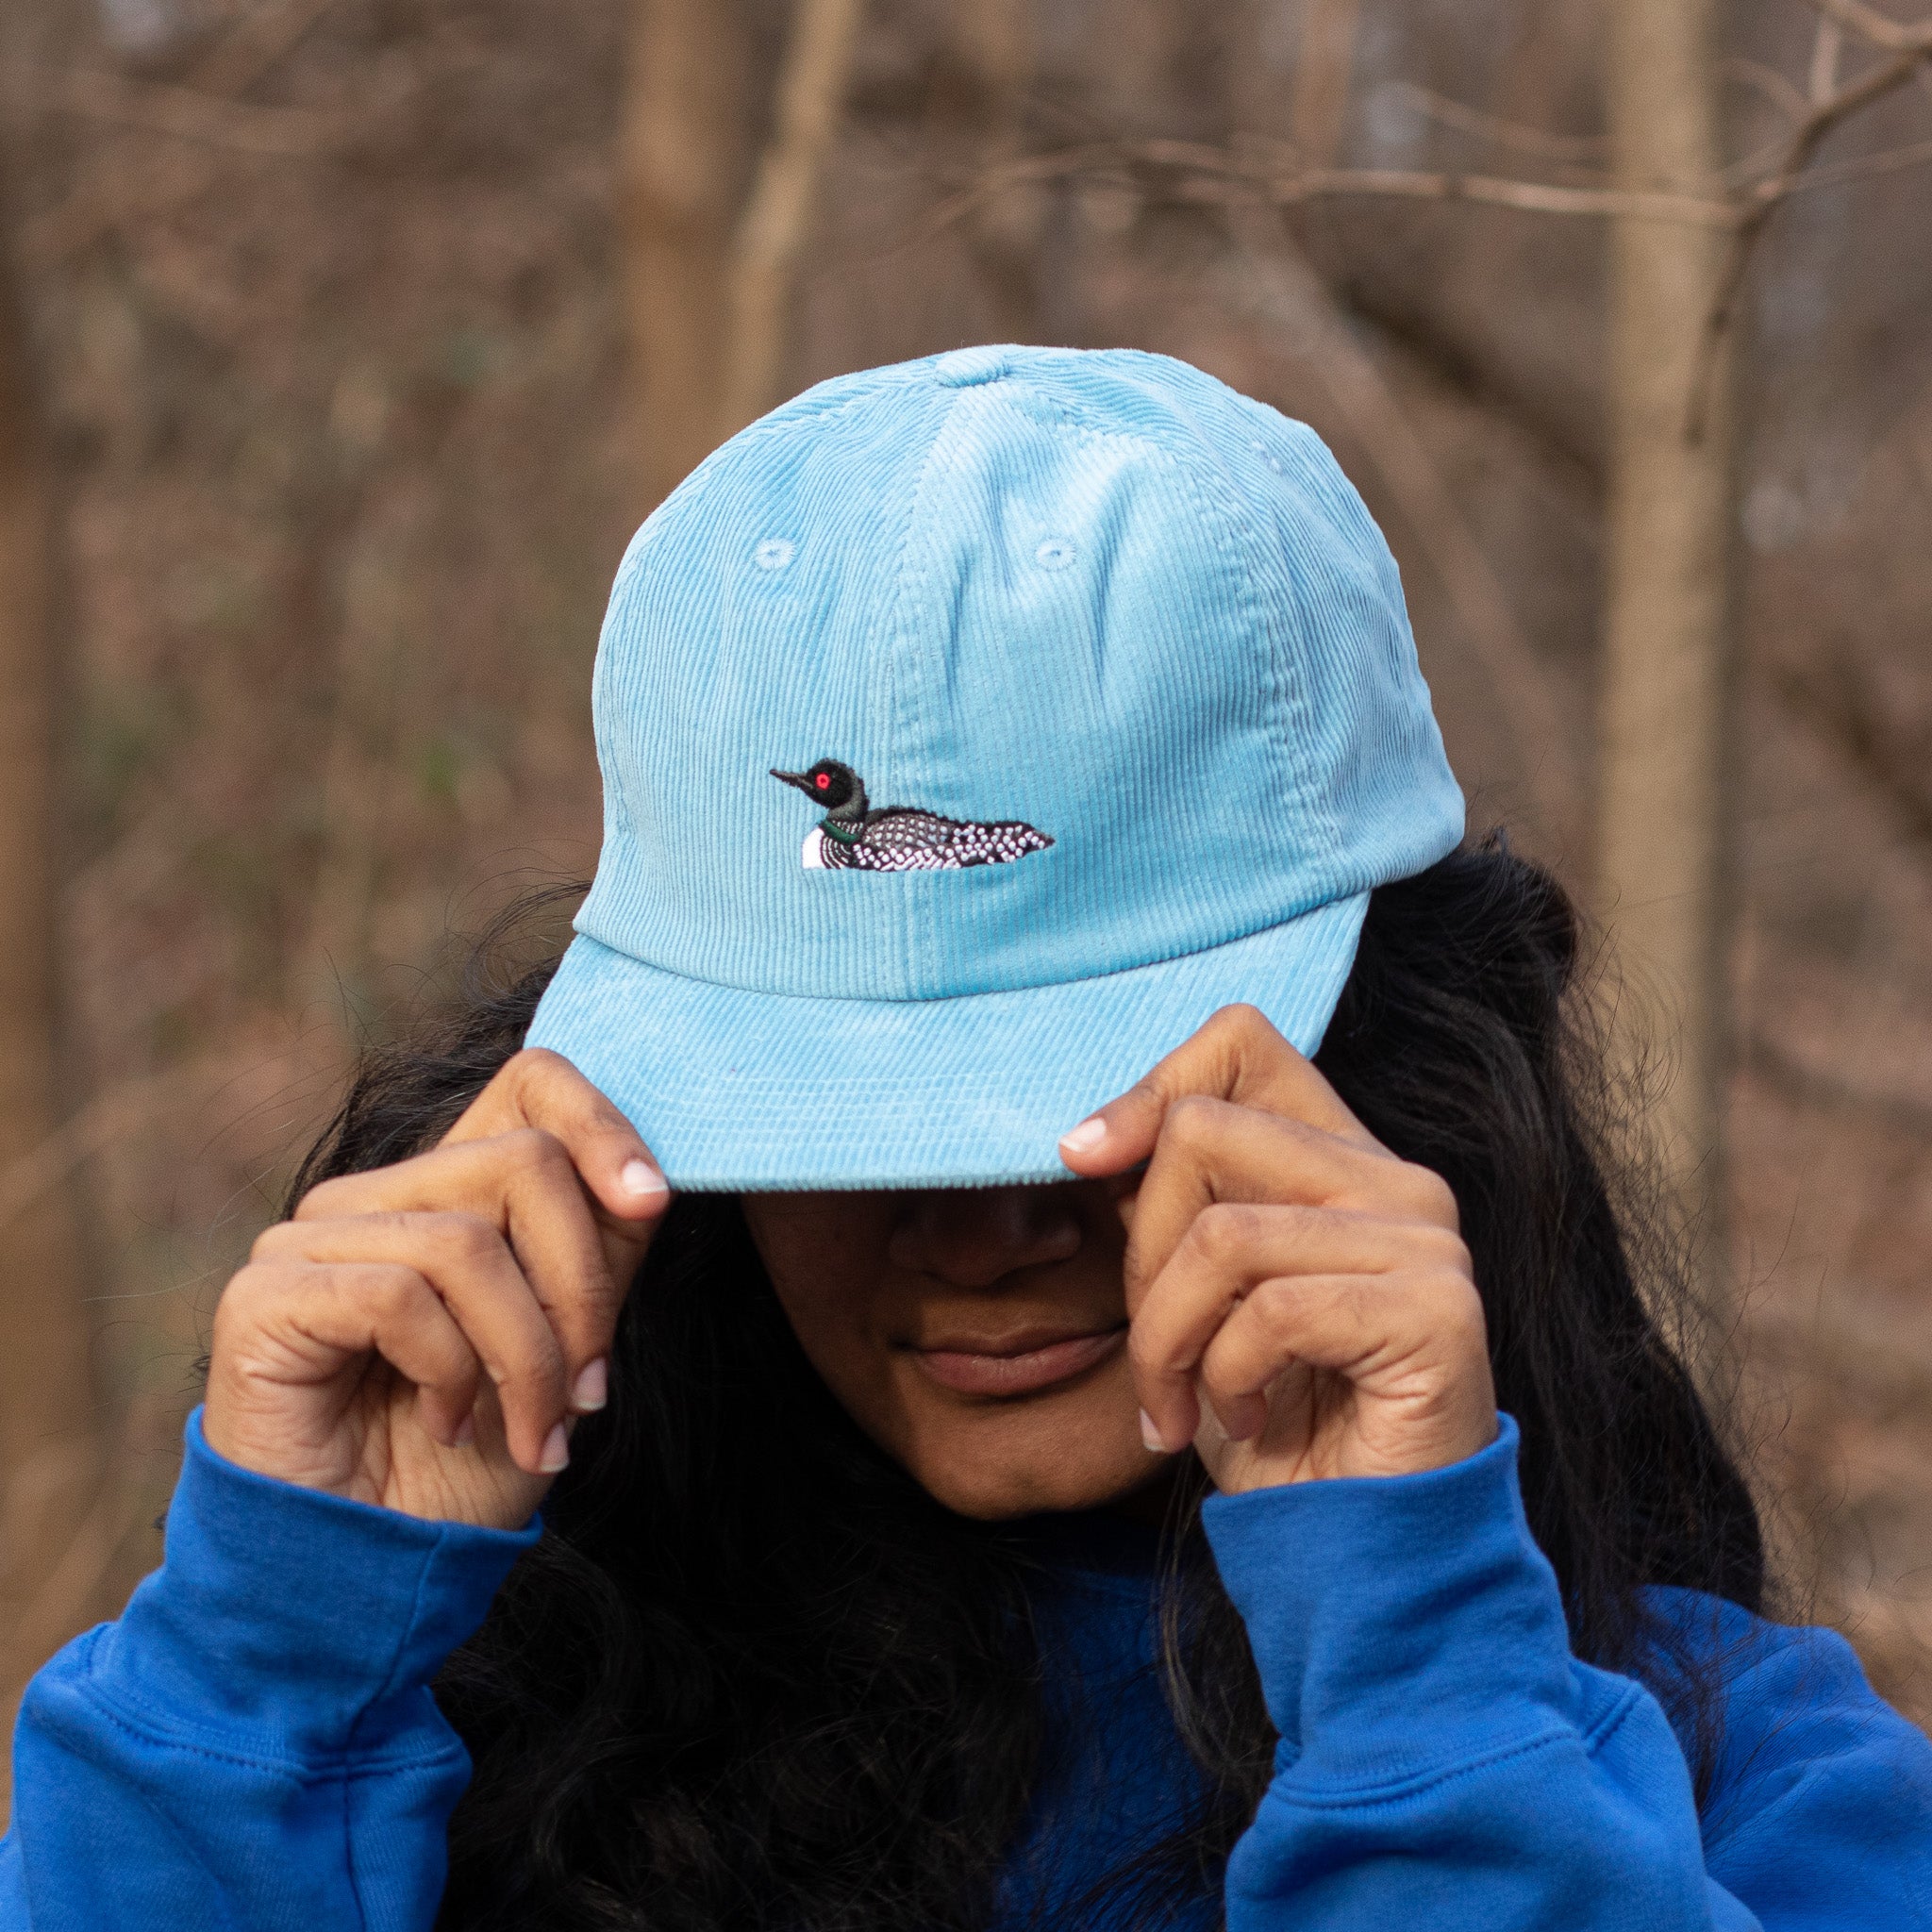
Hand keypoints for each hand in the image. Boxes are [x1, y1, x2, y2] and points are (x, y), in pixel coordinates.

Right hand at [202, 1049, 669, 1527]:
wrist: (373, 1572)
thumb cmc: (468, 1466)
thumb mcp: (566, 1349)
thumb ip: (595, 1259)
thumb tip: (646, 1184)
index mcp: (449, 1191)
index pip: (531, 1082)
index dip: (602, 1124)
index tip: (651, 1199)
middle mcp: (377, 1196)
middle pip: (525, 1161)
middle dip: (579, 1289)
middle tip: (584, 1391)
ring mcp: (311, 1237)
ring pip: (469, 1240)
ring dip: (527, 1356)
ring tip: (532, 1429)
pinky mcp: (268, 1293)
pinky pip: (399, 1296)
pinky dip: (449, 1373)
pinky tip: (443, 1423)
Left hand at [1059, 1005, 1495, 1493]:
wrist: (1358, 1552)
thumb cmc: (1276, 1424)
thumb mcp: (1197, 1298)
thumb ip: (1172, 1208)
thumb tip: (1091, 1143)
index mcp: (1341, 1158)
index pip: (1240, 1043)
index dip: (1147, 1089)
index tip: (1084, 1161)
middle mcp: (1397, 1180)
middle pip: (1201, 1133)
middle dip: (1141, 1252)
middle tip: (1157, 1351)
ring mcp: (1426, 1240)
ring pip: (1220, 1233)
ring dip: (1168, 1338)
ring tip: (1181, 1401)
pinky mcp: (1435, 1310)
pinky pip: (1271, 1310)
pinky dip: (1226, 1377)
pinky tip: (1246, 1419)